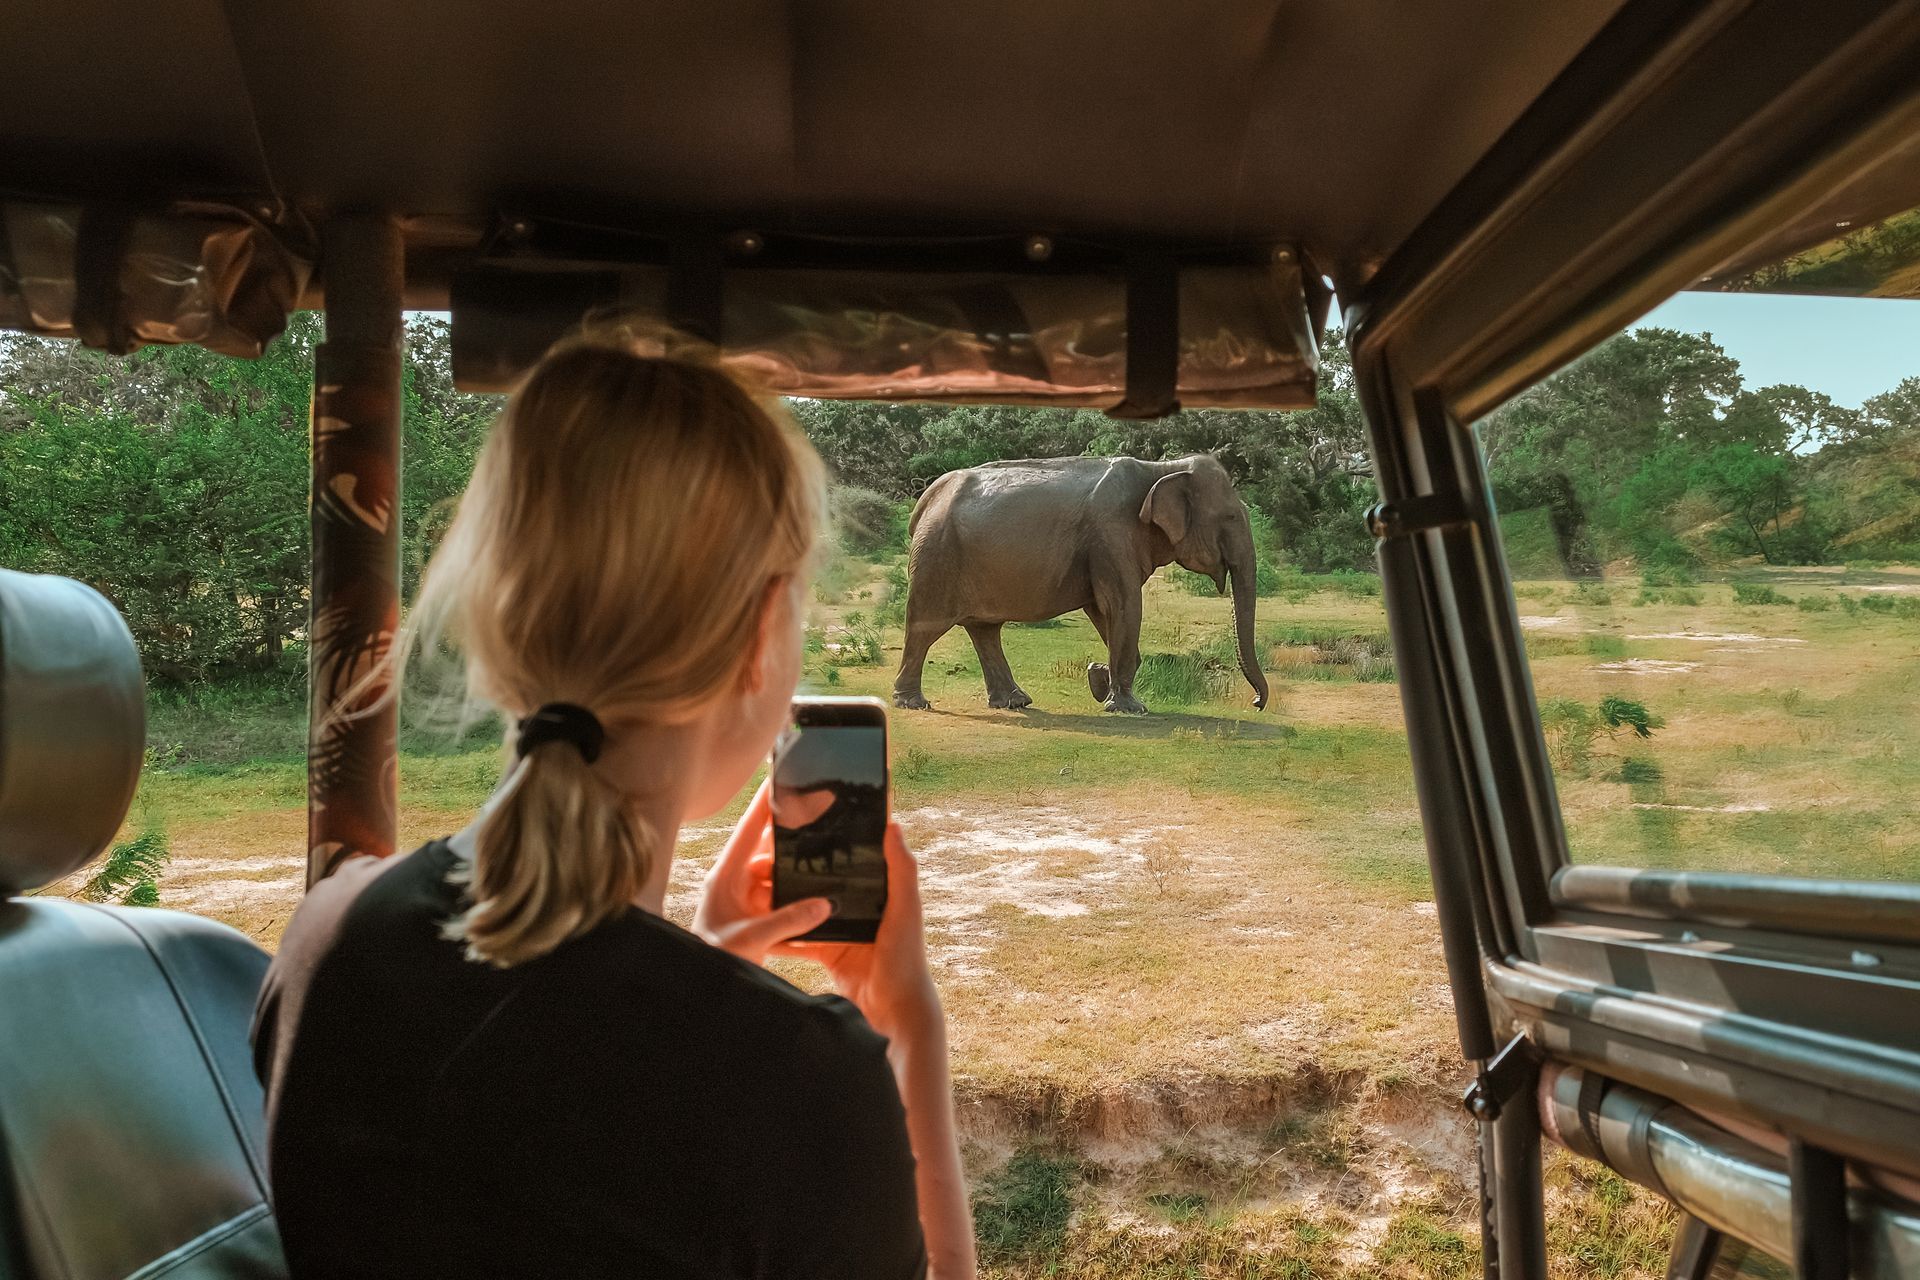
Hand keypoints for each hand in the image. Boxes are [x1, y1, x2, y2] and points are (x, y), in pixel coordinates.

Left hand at [691, 781, 831, 966]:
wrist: (698, 988)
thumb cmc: (713, 960)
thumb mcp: (751, 939)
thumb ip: (788, 921)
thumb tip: (825, 903)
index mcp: (726, 876)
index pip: (750, 830)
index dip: (766, 803)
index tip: (781, 777)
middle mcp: (735, 883)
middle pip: (769, 851)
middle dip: (793, 841)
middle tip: (822, 823)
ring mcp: (745, 901)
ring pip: (778, 876)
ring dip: (798, 875)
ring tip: (827, 865)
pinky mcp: (754, 918)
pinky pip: (781, 901)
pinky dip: (797, 900)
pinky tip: (819, 900)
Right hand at [775, 821, 942, 1042]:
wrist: (893, 1011)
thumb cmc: (907, 958)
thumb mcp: (905, 909)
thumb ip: (901, 870)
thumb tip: (893, 825)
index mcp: (880, 890)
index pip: (853, 857)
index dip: (831, 842)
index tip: (802, 824)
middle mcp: (860, 906)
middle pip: (822, 881)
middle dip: (795, 870)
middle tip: (764, 859)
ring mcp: (841, 929)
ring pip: (806, 908)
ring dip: (784, 900)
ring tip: (755, 887)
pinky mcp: (827, 952)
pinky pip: (798, 939)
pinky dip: (780, 934)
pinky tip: (758, 924)